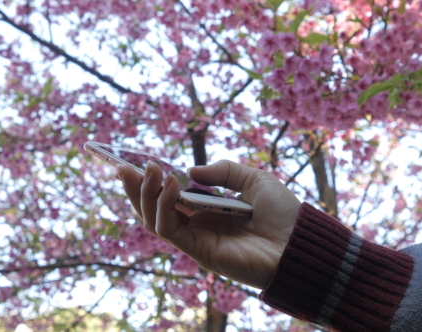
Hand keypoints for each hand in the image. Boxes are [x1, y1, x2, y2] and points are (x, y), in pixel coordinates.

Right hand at [117, 160, 300, 289]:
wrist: (299, 241)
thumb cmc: (283, 213)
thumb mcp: (254, 180)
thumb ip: (223, 172)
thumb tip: (189, 172)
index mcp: (210, 211)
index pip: (171, 197)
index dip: (151, 182)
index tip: (134, 163)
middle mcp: (199, 226)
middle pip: (155, 209)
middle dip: (136, 188)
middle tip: (121, 166)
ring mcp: (197, 240)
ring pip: (155, 220)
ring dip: (146, 194)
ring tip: (148, 170)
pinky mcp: (199, 251)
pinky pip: (169, 229)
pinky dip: (164, 205)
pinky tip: (171, 184)